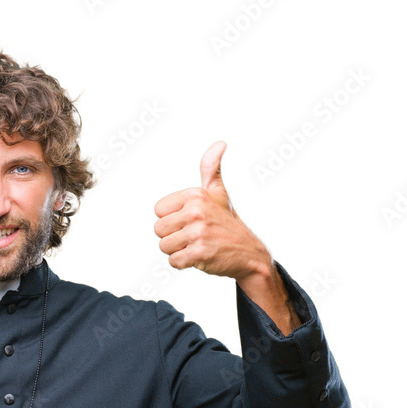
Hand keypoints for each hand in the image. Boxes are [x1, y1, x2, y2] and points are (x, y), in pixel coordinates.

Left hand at [152, 140, 267, 280]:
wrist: (248, 252)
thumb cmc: (227, 222)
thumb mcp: (218, 192)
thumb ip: (211, 169)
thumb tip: (220, 143)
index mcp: (195, 195)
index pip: (158, 210)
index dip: (171, 218)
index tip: (190, 220)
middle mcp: (196, 211)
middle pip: (158, 229)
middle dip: (172, 236)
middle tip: (193, 235)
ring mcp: (198, 233)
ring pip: (164, 246)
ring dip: (177, 250)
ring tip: (196, 245)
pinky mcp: (199, 253)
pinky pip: (173, 262)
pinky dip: (183, 263)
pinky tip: (199, 256)